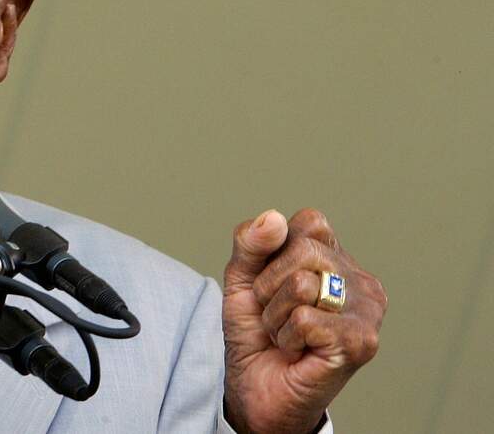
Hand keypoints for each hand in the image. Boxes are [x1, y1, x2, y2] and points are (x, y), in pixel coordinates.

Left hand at [222, 208, 387, 433]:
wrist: (255, 390)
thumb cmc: (256, 334)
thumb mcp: (241, 280)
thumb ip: (251, 244)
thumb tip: (273, 218)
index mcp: (337, 259)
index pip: (310, 222)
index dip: (273, 251)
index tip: (269, 282)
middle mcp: (360, 281)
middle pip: (302, 250)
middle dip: (269, 286)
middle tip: (276, 314)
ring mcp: (366, 311)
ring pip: (301, 284)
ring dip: (275, 315)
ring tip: (287, 334)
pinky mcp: (361, 341)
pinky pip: (304, 318)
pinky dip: (287, 336)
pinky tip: (298, 350)